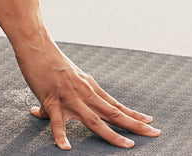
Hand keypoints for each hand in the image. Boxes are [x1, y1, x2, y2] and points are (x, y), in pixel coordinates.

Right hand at [17, 44, 159, 149]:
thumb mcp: (59, 81)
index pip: (115, 104)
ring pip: (94, 120)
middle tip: (155, 133)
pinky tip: (66, 147)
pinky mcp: (52, 99)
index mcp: (89, 87)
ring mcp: (70, 97)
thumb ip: (54, 100)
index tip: (149, 121)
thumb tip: (38, 113)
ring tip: (127, 146)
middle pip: (113, 113)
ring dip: (112, 134)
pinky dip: (61, 135)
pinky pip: (56, 121)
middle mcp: (85, 93)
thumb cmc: (48, 62)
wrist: (36, 45)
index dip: (133, 114)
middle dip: (135, 125)